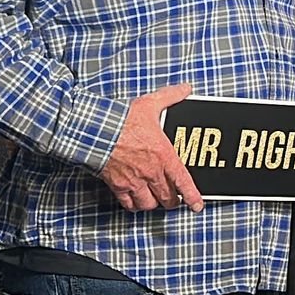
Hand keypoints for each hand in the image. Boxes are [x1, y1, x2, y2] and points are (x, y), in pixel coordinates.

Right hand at [100, 82, 202, 211]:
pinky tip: (136, 200)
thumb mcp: (151, 103)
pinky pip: (129, 204)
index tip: (197, 205)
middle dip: (174, 201)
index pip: (183, 183)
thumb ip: (171, 96)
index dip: (193, 197)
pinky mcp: (118, 186)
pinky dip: (135, 205)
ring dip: (155, 203)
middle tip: (175, 199)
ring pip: (150, 204)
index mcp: (164, 156)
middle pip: (168, 198)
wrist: (96, 131)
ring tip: (156, 199)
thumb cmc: (122, 120)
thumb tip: (185, 89)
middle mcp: (151, 173)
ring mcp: (134, 181)